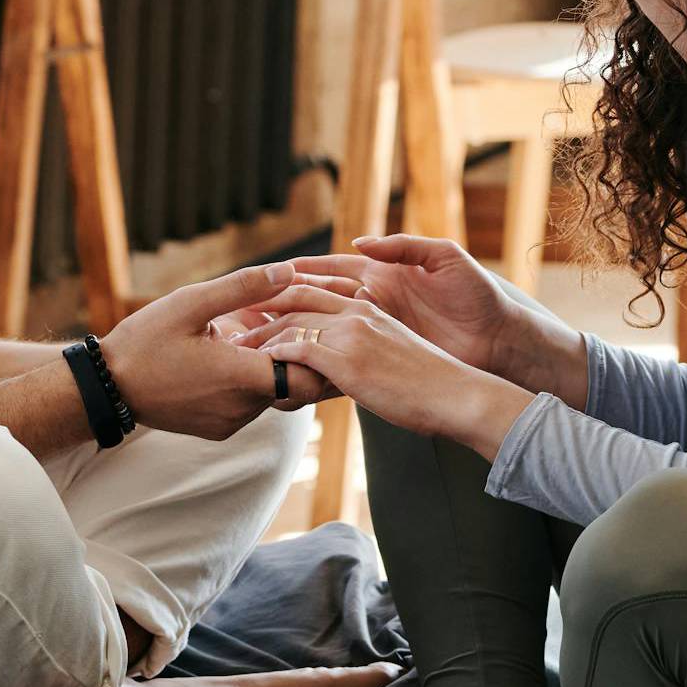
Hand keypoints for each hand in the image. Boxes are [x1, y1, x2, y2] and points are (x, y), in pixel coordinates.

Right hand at [99, 262, 331, 439]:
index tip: (302, 324)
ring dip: (269, 365)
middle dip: (292, 352)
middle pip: (294, 386)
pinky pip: (250, 404)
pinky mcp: (219, 428)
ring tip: (248, 333)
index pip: (308, 378)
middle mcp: (241, 409)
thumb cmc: (145, 341)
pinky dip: (250, 380)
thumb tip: (289, 270)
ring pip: (272, 395)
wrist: (107, 387)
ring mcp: (230, 422)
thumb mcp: (190, 303)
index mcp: (240, 378)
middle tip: (277, 320)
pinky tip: (230, 353)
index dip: (314, 351)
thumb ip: (243, 287)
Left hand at [229, 285, 533, 457]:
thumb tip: (344, 369)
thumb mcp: (393, 357)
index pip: (313, 291)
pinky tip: (254, 366)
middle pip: (294, 298)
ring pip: (291, 323)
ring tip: (233, 345)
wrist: (456, 395)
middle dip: (260, 307)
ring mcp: (351, 333)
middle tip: (230, 318)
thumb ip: (365, 352)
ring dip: (259, 334)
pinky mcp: (347, 358)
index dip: (281, 295)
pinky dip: (273, 356)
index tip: (254, 304)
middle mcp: (356, 312)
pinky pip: (297, 350)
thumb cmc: (429, 386)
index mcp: (367, 307)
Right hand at [282, 235, 517, 373]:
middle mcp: (377, 299)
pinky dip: (322, 355)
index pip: (335, 268)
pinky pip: (348, 353)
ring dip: (298, 328)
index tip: (272, 271)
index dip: (304, 269)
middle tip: (253, 305)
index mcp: (386, 274)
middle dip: (290, 299)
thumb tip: (358, 243)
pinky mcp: (387, 353)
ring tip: (265, 333)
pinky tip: (297, 360)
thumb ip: (404, 245)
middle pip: (322, 297)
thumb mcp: (446, 257)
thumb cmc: (478, 296)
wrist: (500, 340)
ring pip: (329, 326)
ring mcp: (380, 327)